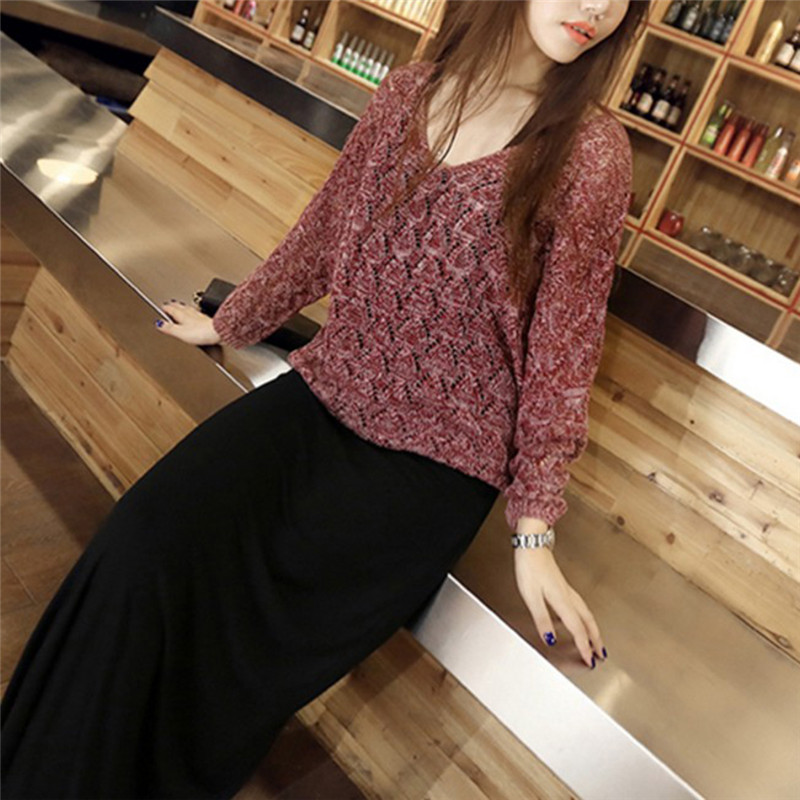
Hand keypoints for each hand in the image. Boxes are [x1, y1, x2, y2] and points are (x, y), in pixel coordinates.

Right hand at [154, 300, 221, 345]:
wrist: (218, 332)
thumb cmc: (202, 333)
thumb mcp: (180, 332)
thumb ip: (169, 328)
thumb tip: (159, 324)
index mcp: (182, 315)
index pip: (171, 309)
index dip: (165, 308)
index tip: (162, 307)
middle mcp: (191, 313)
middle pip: (180, 307)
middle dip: (174, 305)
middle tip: (169, 303)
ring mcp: (200, 316)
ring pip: (189, 309)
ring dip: (183, 307)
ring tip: (180, 306)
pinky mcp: (207, 320)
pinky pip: (197, 313)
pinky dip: (194, 312)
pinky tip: (196, 314)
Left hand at [513, 546, 604, 667]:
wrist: (532, 544)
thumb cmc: (530, 567)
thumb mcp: (531, 596)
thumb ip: (541, 619)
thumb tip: (550, 639)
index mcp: (562, 601)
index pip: (577, 629)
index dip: (584, 647)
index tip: (590, 661)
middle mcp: (568, 596)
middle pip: (588, 622)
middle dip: (595, 640)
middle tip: (601, 654)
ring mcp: (567, 590)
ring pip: (586, 614)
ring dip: (594, 629)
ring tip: (597, 641)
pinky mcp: (563, 586)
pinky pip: (580, 607)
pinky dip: (586, 618)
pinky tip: (580, 619)